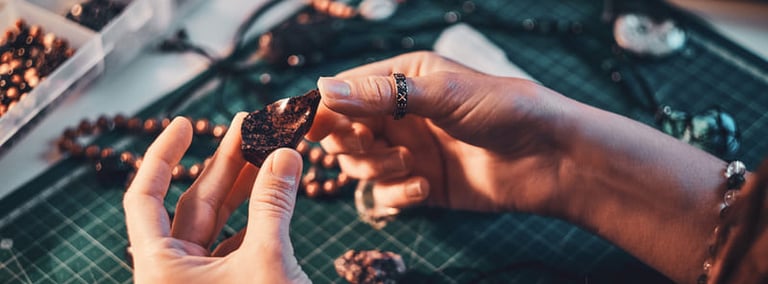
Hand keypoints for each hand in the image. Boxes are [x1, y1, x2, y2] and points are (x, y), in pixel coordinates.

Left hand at [123, 115, 309, 282]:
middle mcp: (173, 272)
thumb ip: (273, 205)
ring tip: (268, 150)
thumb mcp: (267, 258)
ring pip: (217, 222)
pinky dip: (257, 216)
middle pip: (192, 204)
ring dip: (243, 186)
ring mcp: (200, 280)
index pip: (145, 198)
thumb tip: (285, 155)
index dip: (162, 155)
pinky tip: (275, 190)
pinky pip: (236, 242)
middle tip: (248, 126)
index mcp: (160, 266)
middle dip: (224, 164)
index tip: (184, 123)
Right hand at [307, 51, 575, 214]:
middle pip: (345, 131)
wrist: (548, 158)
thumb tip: (323, 88)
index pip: (346, 91)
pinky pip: (385, 193)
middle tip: (369, 144)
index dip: (325, 109)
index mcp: (402, 78)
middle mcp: (400, 114)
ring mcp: (409, 150)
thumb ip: (381, 94)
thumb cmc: (502, 110)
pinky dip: (398, 193)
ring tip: (410, 163)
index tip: (311, 126)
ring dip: (377, 167)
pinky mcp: (420, 184)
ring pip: (360, 165)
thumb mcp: (440, 93)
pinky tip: (425, 187)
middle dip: (351, 141)